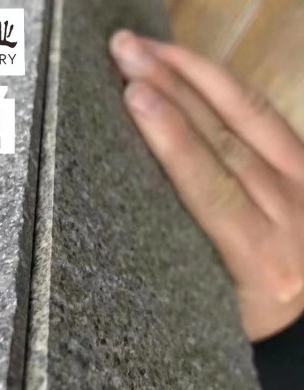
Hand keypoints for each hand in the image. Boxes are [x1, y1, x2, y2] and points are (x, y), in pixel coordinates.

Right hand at [110, 31, 303, 340]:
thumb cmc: (249, 317)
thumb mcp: (213, 306)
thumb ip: (186, 258)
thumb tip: (131, 207)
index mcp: (261, 259)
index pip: (211, 187)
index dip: (173, 138)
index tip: (134, 96)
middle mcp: (290, 213)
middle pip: (226, 140)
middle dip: (173, 90)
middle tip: (125, 52)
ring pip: (247, 117)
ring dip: (193, 76)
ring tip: (148, 49)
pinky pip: (265, 114)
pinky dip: (225, 85)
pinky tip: (193, 66)